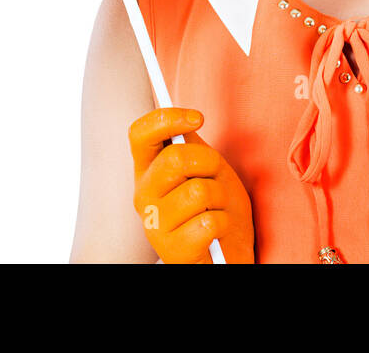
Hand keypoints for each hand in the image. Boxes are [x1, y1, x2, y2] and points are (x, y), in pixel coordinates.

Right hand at [128, 107, 254, 263]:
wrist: (229, 250)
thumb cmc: (216, 204)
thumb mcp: (205, 167)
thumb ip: (191, 144)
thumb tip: (185, 118)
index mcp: (147, 171)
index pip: (139, 134)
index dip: (167, 118)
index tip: (197, 118)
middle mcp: (143, 196)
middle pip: (174, 158)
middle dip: (209, 161)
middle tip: (216, 175)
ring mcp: (154, 225)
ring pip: (198, 190)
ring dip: (220, 197)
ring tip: (216, 208)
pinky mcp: (173, 250)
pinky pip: (209, 221)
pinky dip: (223, 223)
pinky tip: (216, 231)